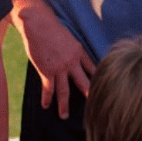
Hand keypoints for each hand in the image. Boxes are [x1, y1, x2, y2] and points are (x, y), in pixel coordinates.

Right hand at [12, 0, 94, 118]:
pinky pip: (48, 88)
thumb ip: (71, 49)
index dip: (96, 78)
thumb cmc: (52, 27)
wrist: (39, 24)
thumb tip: (71, 56)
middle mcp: (72, 61)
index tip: (102, 86)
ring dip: (64, 104)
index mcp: (79, 51)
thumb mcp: (68, 37)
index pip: (91, 68)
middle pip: (83, 82)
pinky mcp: (47, 71)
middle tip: (92, 106)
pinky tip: (45, 105)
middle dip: (88, 94)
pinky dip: (46, 98)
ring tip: (64, 116)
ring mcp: (60, 68)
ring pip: (65, 90)